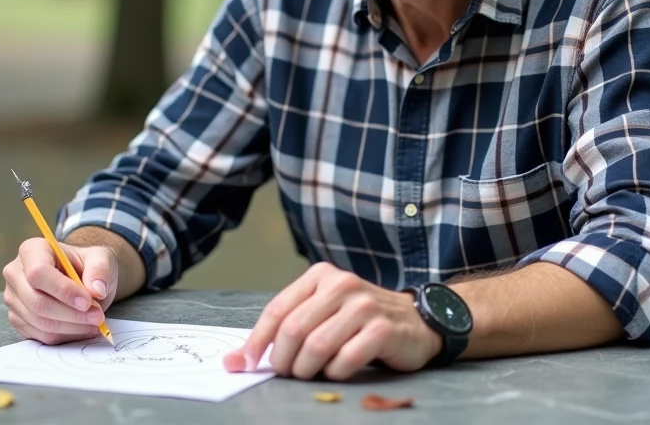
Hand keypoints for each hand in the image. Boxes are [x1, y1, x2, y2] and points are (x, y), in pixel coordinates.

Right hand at [2, 237, 116, 344]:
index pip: (38, 273)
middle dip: (71, 314)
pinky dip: (65, 335)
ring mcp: (14, 298)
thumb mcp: (101, 258)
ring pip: (39, 322)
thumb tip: (96, 290)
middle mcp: (15, 273)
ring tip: (94, 322)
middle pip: (37, 302)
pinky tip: (82, 328)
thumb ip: (100, 270)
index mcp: (32, 250)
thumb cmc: (86, 265)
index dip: (63, 290)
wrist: (81, 278)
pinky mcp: (18, 319)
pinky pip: (40, 335)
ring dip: (71, 327)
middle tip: (97, 316)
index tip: (87, 301)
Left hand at [223, 263, 441, 379]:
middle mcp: (342, 284)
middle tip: (286, 373)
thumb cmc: (359, 320)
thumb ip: (283, 329)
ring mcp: (364, 305)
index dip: (256, 341)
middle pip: (293, 330)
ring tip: (310, 374)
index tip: (243, 364)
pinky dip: (334, 373)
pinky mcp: (383, 329)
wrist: (415, 320)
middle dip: (282, 361)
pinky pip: (345, 360)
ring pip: (316, 347)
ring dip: (307, 370)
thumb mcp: (321, 312)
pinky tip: (339, 371)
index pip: (277, 310)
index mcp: (320, 275)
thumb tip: (234, 360)